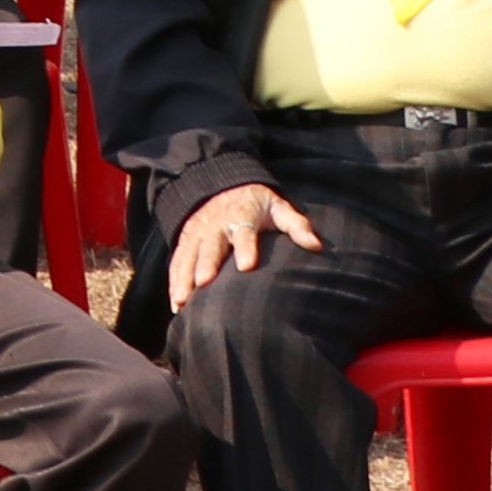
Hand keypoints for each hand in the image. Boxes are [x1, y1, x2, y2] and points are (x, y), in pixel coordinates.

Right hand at [165, 175, 323, 306]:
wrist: (222, 187)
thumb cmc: (257, 205)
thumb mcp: (279, 208)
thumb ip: (297, 225)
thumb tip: (317, 245)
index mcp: (242, 215)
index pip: (244, 231)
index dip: (245, 247)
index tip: (246, 266)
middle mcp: (216, 225)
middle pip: (211, 246)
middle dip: (206, 264)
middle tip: (204, 283)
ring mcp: (197, 233)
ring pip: (189, 256)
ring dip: (184, 278)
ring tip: (183, 301)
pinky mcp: (185, 241)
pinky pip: (177, 262)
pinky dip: (174, 281)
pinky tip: (177, 304)